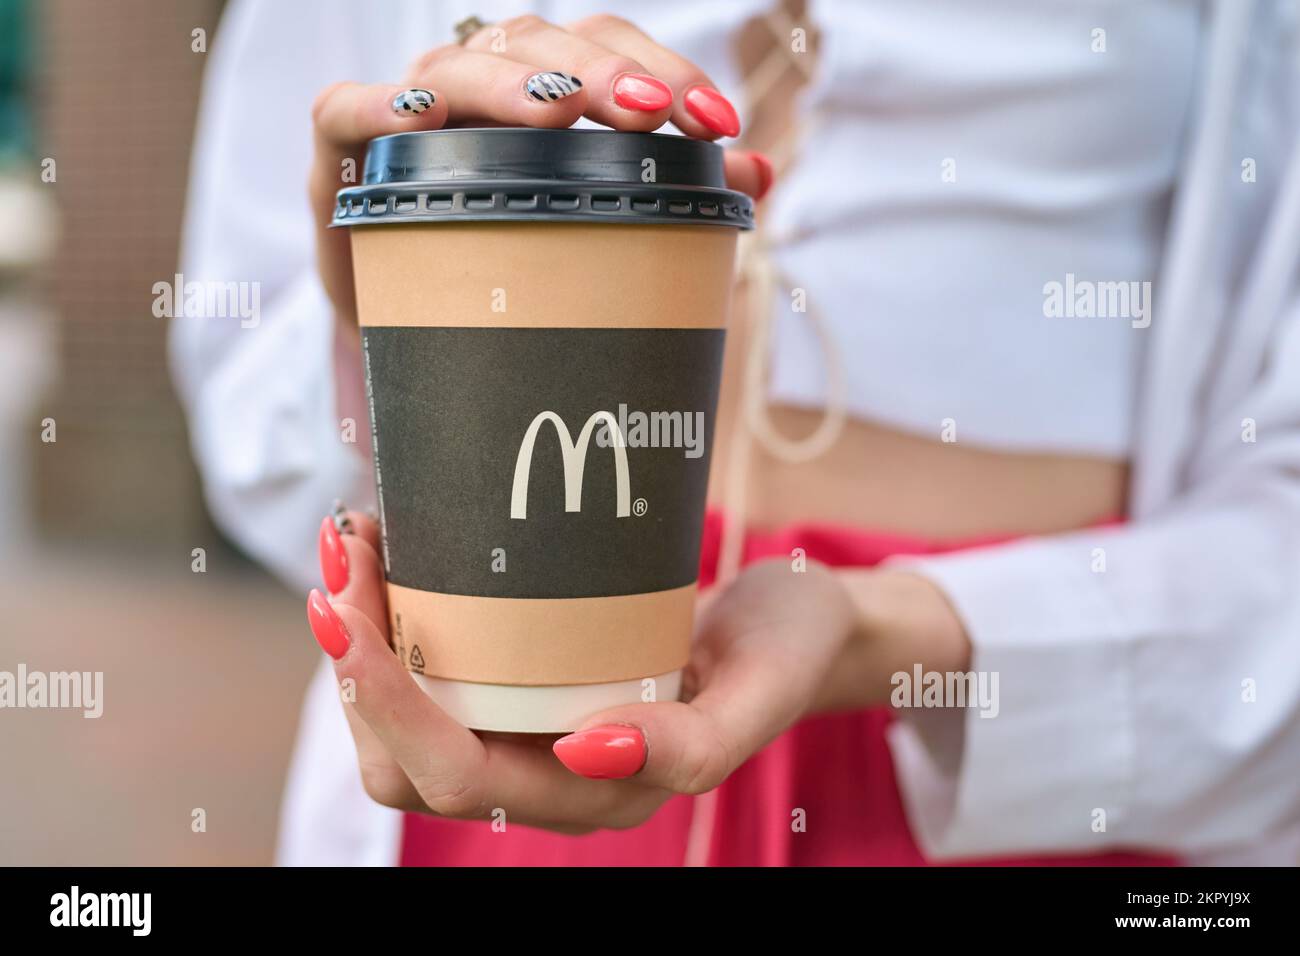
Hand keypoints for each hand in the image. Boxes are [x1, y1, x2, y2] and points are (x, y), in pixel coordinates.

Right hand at [308, 14, 771, 326]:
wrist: (407, 322)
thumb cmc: (507, 263)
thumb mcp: (589, 230)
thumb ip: (668, 193)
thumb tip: (755, 177)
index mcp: (539, 92)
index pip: (606, 51)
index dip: (665, 72)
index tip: (720, 127)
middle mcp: (477, 86)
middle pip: (540, 44)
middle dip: (605, 74)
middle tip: (655, 116)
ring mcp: (408, 115)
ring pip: (457, 66)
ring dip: (511, 82)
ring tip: (563, 110)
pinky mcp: (343, 158)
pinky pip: (347, 114)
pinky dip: (380, 106)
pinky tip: (421, 114)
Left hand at [309, 510, 857, 832]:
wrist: (795, 622)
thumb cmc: (785, 653)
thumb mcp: (762, 690)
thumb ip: (694, 745)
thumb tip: (588, 750)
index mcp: (594, 794)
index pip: (456, 776)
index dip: (387, 705)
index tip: (352, 613)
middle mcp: (544, 773)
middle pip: (403, 757)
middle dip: (353, 664)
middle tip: (344, 556)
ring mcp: (527, 727)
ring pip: (403, 714)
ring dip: (361, 633)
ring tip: (354, 538)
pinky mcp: (521, 680)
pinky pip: (433, 669)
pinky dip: (393, 613)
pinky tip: (391, 545)